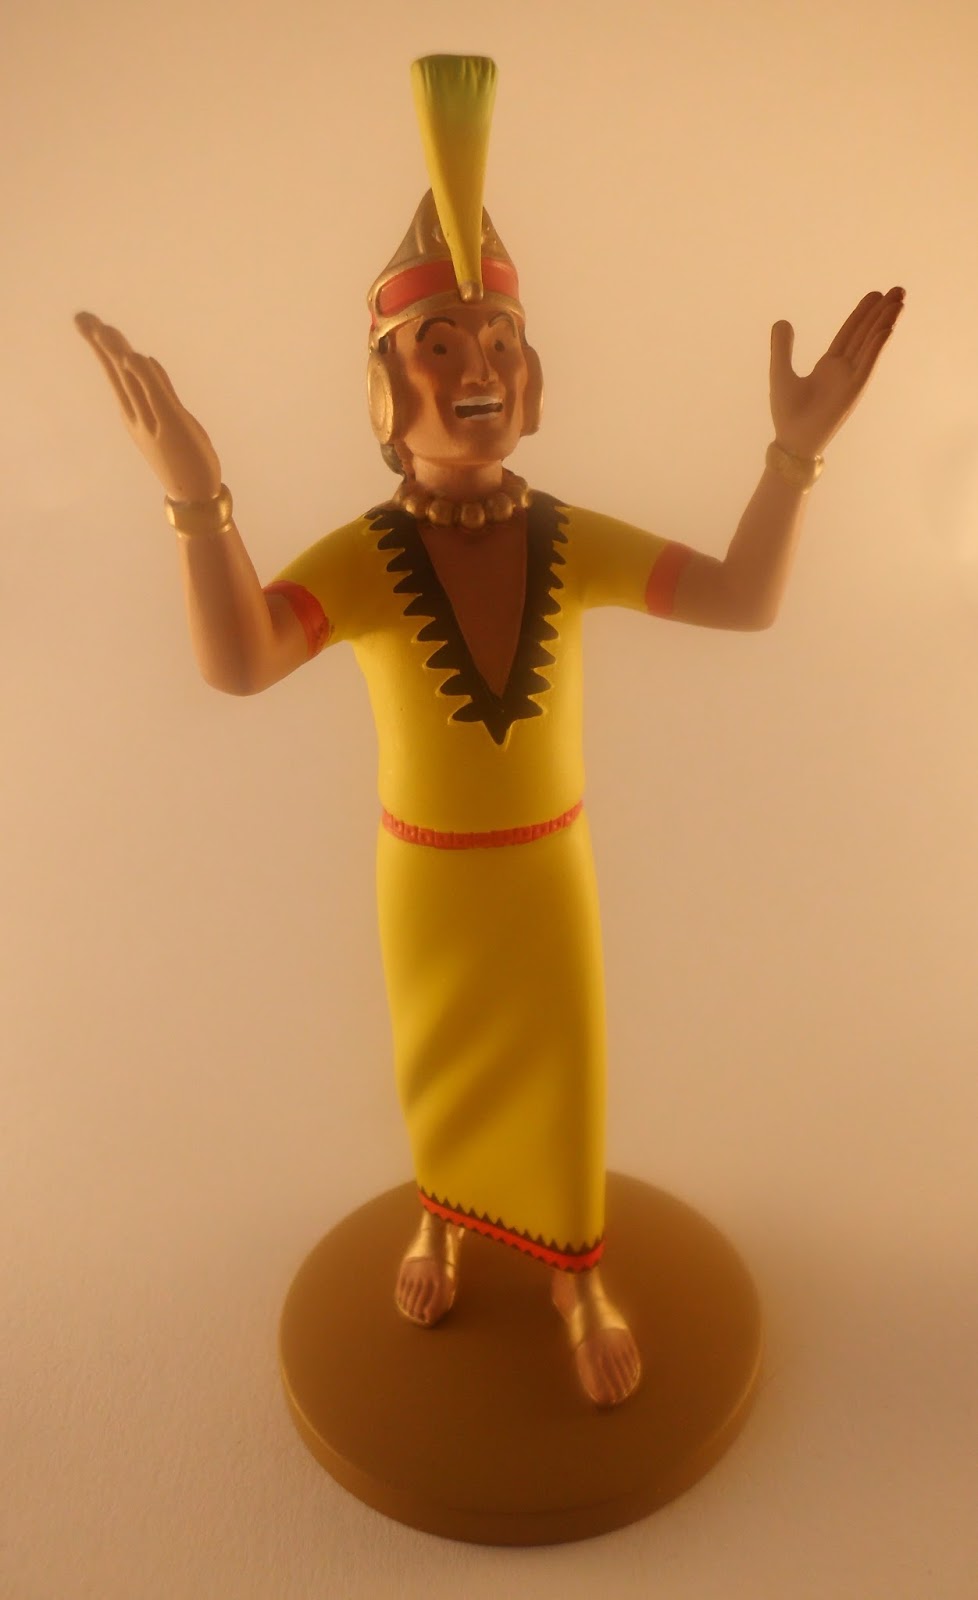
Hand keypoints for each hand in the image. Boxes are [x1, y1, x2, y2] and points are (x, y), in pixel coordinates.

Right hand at [75, 312, 221, 501]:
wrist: (195, 495)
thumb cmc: (184, 458)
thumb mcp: (171, 417)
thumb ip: (158, 388)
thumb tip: (144, 359)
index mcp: (136, 411)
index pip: (117, 372)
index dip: (103, 347)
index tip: (89, 323)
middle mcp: (138, 414)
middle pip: (117, 372)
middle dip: (100, 344)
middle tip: (81, 317)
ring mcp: (153, 420)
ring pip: (131, 381)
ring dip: (117, 354)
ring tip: (102, 328)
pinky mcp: (172, 425)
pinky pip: (155, 396)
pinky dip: (144, 377)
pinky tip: (133, 357)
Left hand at [769, 286, 904, 459]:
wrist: (792, 440)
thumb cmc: (787, 413)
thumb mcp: (780, 372)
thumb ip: (781, 347)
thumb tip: (782, 321)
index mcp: (829, 365)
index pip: (850, 332)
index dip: (863, 313)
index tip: (876, 294)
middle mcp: (844, 369)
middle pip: (866, 333)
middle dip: (881, 312)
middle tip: (898, 290)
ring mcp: (851, 379)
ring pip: (871, 344)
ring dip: (885, 322)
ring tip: (899, 301)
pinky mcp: (854, 391)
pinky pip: (868, 364)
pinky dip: (877, 347)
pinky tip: (887, 329)